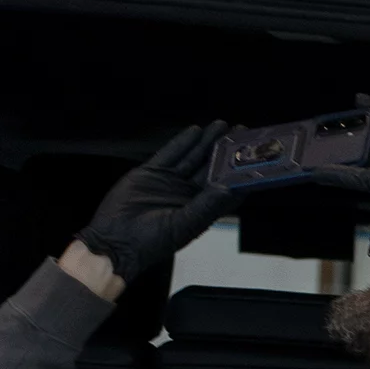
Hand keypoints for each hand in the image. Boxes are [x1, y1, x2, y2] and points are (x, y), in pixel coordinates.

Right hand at [75, 123, 234, 284]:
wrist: (114, 240)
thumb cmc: (151, 242)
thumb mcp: (183, 224)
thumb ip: (206, 206)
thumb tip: (228, 188)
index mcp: (202, 210)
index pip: (226, 188)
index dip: (240, 173)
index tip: (255, 158)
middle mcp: (188, 195)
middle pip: (212, 167)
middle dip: (226, 150)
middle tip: (242, 131)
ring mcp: (170, 182)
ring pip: (193, 157)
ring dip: (207, 142)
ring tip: (222, 125)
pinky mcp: (151, 173)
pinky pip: (170, 154)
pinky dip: (182, 142)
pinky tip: (195, 131)